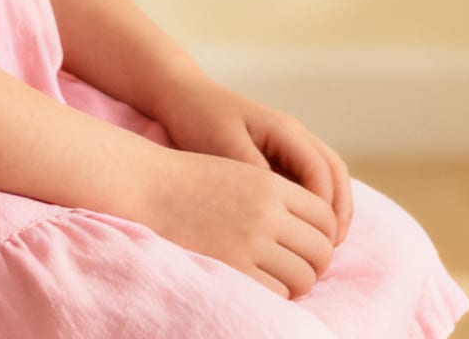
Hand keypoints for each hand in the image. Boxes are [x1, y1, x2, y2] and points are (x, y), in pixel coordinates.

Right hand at [127, 147, 336, 299]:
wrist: (143, 186)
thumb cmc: (188, 182)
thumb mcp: (239, 174)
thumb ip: (277, 198)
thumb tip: (312, 236)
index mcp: (271, 185)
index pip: (325, 218)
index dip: (322, 237)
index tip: (308, 248)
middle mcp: (266, 212)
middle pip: (320, 251)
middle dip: (314, 265)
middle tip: (296, 269)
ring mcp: (249, 242)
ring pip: (303, 277)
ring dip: (295, 284)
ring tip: (276, 279)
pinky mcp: (232, 267)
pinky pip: (276, 293)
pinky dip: (275, 294)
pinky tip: (258, 285)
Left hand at [154, 77, 354, 247]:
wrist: (182, 98)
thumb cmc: (199, 118)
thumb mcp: (223, 144)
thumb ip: (252, 171)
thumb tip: (281, 203)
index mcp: (285, 130)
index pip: (320, 168)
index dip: (325, 204)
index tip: (320, 235)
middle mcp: (295, 136)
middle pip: (335, 172)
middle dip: (339, 209)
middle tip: (332, 247)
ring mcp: (290, 146)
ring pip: (327, 177)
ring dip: (332, 208)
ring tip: (326, 244)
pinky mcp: (278, 156)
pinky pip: (307, 181)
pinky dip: (313, 205)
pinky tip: (303, 230)